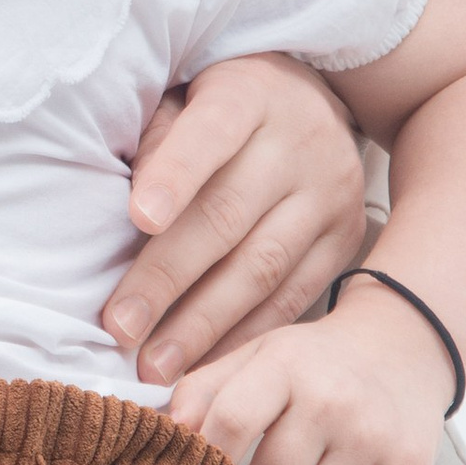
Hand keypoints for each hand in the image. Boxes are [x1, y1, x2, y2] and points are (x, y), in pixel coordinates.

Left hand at [101, 55, 368, 380]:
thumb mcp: (185, 96)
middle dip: (168, 278)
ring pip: (262, 268)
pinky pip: (292, 297)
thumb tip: (129, 211)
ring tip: (155, 368)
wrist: (320, 107)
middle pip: (228, 215)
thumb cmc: (222, 109)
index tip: (137, 218)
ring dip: (203, 325)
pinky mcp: (345, 241)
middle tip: (120, 328)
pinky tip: (204, 368)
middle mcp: (299, 144)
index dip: (175, 175)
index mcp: (249, 95)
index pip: (211, 132)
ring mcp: (329, 196)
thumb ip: (157, 139)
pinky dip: (245, 337)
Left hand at [164, 282, 456, 464]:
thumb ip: (202, 391)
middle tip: (285, 457)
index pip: (229, 425)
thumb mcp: (255, 355)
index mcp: (284, 365)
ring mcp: (374, 434)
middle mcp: (332, 398)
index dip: (212, 458)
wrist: (404, 343)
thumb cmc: (315, 360)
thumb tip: (167, 434)